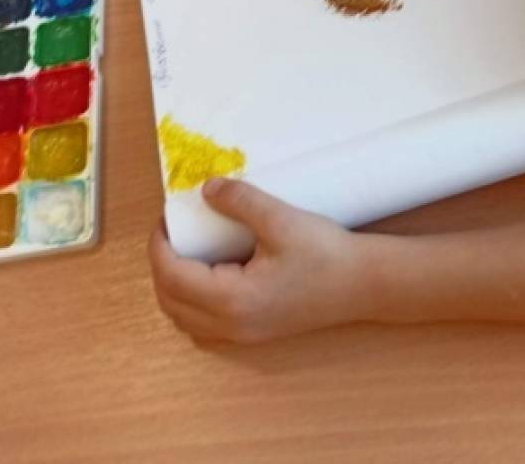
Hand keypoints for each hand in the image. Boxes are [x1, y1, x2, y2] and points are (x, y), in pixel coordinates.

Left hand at [149, 179, 366, 344]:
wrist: (364, 284)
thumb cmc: (325, 253)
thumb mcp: (280, 218)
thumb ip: (240, 201)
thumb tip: (206, 189)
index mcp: (232, 300)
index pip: (172, 276)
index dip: (159, 246)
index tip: (165, 216)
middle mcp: (231, 326)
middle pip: (171, 302)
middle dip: (162, 265)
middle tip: (172, 230)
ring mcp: (243, 335)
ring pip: (186, 318)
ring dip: (174, 286)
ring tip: (185, 249)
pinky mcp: (255, 333)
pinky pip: (205, 325)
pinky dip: (192, 301)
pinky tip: (208, 274)